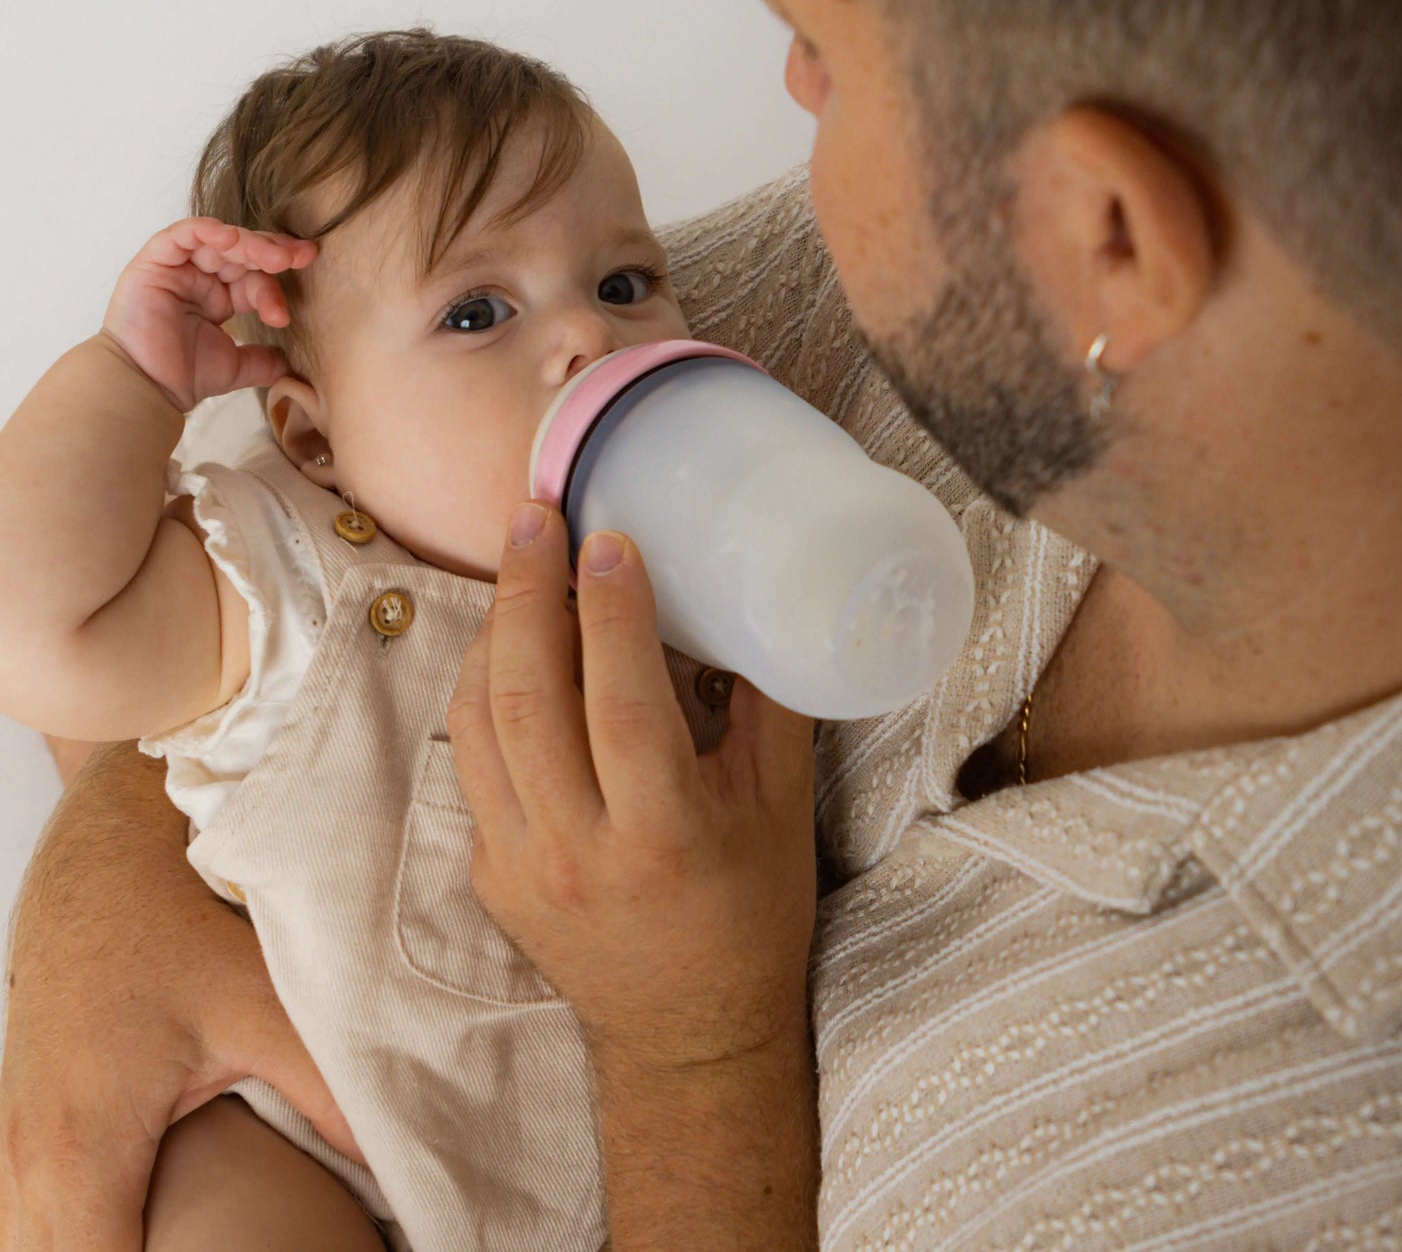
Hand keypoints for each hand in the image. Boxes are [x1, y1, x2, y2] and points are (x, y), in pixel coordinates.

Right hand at [0, 742, 360, 1250]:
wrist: (102, 837)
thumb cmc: (174, 906)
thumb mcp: (265, 1000)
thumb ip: (334, 1097)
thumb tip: (408, 1179)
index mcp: (79, 1151)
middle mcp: (23, 1166)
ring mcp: (10, 1149)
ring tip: (203, 1244)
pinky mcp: (25, 1127)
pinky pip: (36, 1223)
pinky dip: (87, 1237)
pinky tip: (157, 1227)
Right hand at [101, 217, 314, 410]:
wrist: (148, 386)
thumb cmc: (183, 376)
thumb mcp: (237, 366)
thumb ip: (264, 361)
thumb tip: (291, 365)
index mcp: (219, 298)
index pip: (255, 279)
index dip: (277, 287)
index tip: (289, 310)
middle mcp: (200, 278)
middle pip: (242, 253)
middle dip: (273, 253)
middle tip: (301, 257)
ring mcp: (177, 268)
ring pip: (218, 240)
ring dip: (250, 243)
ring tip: (275, 257)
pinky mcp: (154, 261)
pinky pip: (182, 235)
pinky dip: (207, 230)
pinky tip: (231, 237)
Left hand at [447, 503, 817, 1073]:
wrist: (686, 1032)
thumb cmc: (749, 914)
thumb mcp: (781, 809)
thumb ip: (765, 706)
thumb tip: (749, 604)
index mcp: (662, 834)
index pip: (622, 701)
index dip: (612, 610)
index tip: (608, 537)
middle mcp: (575, 849)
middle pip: (527, 696)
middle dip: (525, 591)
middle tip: (535, 517)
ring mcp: (518, 865)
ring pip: (478, 721)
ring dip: (493, 631)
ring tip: (519, 569)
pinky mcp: (488, 873)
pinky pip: (471, 759)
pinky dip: (484, 690)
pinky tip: (509, 648)